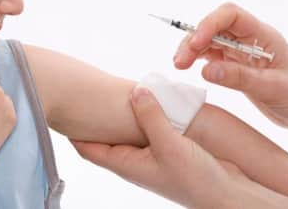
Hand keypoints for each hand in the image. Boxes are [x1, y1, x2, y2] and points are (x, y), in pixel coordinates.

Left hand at [70, 87, 243, 208]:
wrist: (227, 196)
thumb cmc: (196, 179)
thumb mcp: (169, 144)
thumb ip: (151, 117)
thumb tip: (135, 91)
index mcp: (125, 164)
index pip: (88, 149)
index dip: (72, 132)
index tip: (60, 111)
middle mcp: (133, 161)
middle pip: (103, 139)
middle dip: (92, 121)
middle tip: (81, 96)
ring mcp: (149, 156)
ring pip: (124, 133)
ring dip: (118, 116)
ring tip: (110, 93)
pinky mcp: (165, 150)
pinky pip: (146, 129)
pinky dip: (141, 116)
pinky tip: (146, 102)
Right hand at [174, 2, 287, 128]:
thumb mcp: (273, 89)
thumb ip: (240, 78)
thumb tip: (205, 71)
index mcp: (262, 35)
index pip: (231, 15)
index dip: (209, 24)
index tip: (195, 43)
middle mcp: (247, 38)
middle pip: (213, 26)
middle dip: (194, 39)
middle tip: (180, 61)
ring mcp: (238, 50)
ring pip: (206, 40)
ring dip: (189, 49)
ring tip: (178, 65)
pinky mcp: (231, 63)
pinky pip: (207, 54)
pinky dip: (194, 58)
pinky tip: (185, 66)